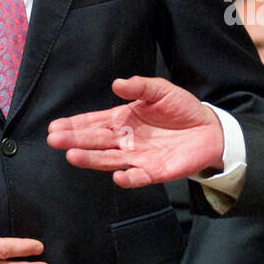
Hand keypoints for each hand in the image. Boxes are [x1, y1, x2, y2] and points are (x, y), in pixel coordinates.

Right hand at [47, 77, 223, 187]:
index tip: (54, 127)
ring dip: (91, 159)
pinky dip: (129, 179)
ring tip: (72, 156)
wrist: (208, 128)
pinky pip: (138, 177)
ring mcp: (137, 157)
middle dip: (74, 140)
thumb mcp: (160, 91)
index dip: (74, 125)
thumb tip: (116, 84)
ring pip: (109, 160)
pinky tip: (118, 176)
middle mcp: (124, 140)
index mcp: (122, 120)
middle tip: (54, 140)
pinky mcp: (154, 172)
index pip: (93, 123)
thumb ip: (140, 87)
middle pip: (95, 141)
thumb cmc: (180, 108)